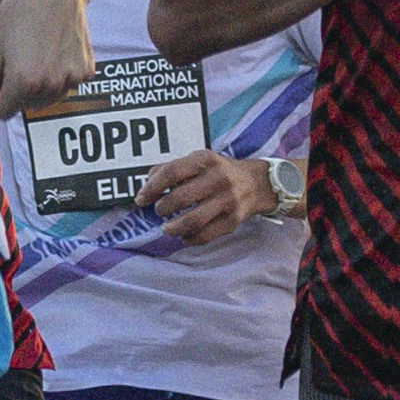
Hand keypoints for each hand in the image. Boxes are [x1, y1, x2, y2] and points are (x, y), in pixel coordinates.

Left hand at [0, 0, 97, 117]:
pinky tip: (56, 48)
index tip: (4, 64)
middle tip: (21, 54)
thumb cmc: (18, 13)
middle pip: (26, 107)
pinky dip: (59, 73)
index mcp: (23, 82)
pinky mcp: (87, 71)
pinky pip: (67, 85)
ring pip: (47, 98)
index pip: (4, 112)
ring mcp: (72, 79)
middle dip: (19, 88)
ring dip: (40, 83)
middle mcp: (51, 86)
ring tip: (38, 50)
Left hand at [137, 150, 279, 250]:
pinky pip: (206, 235)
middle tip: (159, 211)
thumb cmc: (219, 171)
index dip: (152, 188)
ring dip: (173, 228)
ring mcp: (227, 201)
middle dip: (162, 208)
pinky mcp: (233, 220)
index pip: (172, 173)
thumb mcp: (199, 160)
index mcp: (205, 160)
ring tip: (166, 228)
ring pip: (193, 221)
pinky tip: (184, 236)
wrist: (257, 183)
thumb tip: (148, 183)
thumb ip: (172, 168)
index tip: (141, 199)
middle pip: (180, 198)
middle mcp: (218, 179)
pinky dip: (190, 239)